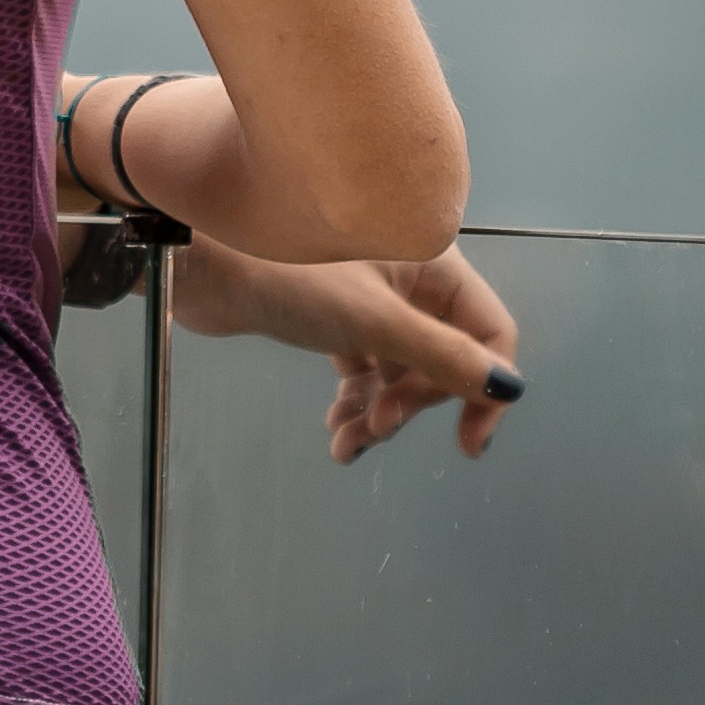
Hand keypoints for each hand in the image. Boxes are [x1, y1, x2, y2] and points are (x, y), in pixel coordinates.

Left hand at [168, 243, 522, 460]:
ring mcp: (372, 298)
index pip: (488, 332)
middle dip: (413, 403)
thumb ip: (441, 356)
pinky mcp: (335, 317)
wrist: (199, 263)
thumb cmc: (285, 273)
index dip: (485, 387)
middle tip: (378, 429)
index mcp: (433, 261)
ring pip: (400, 370)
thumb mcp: (372, 322)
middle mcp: (410, 277)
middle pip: (443, 358)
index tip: (469, 442)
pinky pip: (366, 369)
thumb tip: (504, 388)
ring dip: (381, 413)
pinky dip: (357, 402)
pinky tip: (338, 430)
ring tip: (347, 443)